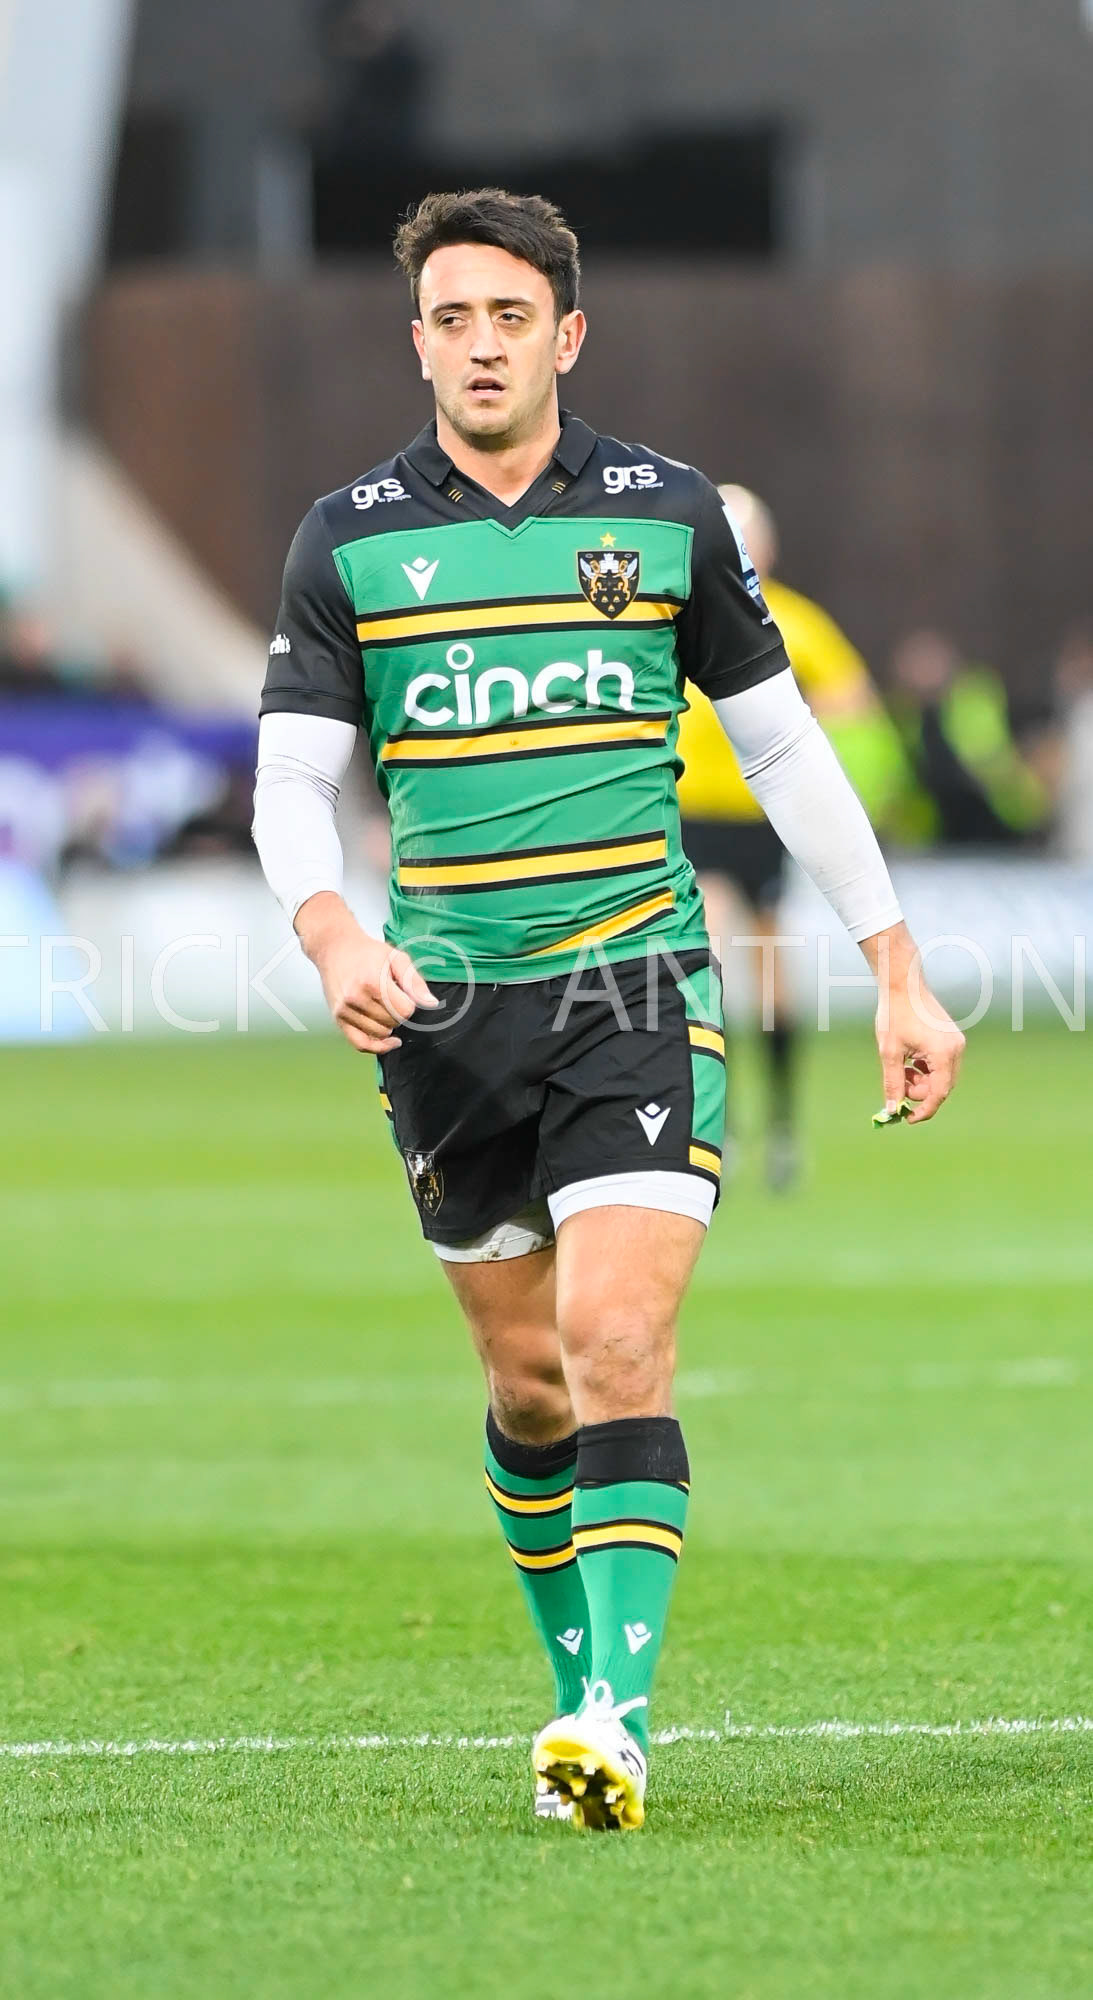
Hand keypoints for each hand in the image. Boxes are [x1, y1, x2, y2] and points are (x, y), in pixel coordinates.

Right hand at [295, 892, 437, 1052]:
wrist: (335, 948)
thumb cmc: (369, 952)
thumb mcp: (396, 958)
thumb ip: (414, 981)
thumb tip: (432, 1003)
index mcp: (373, 982)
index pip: (404, 1010)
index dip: (409, 1003)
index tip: (403, 993)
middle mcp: (356, 998)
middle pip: (393, 1023)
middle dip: (398, 1013)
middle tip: (392, 997)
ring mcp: (345, 1010)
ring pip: (380, 1033)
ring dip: (388, 1025)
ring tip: (384, 1008)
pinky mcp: (338, 1018)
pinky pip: (361, 1043)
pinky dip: (377, 1046)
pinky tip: (390, 1041)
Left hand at [862, 922, 965, 1125]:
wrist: (903, 984)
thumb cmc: (895, 1014)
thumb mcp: (889, 1052)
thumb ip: (892, 1083)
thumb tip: (892, 1110)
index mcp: (943, 1053)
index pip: (939, 1093)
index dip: (924, 1110)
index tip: (907, 1119)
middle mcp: (956, 1049)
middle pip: (941, 1086)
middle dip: (919, 1091)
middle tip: (898, 1082)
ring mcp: (956, 1043)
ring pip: (941, 1076)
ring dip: (921, 1079)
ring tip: (901, 1066)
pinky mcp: (951, 1039)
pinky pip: (941, 1065)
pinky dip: (926, 1069)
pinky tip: (910, 1059)